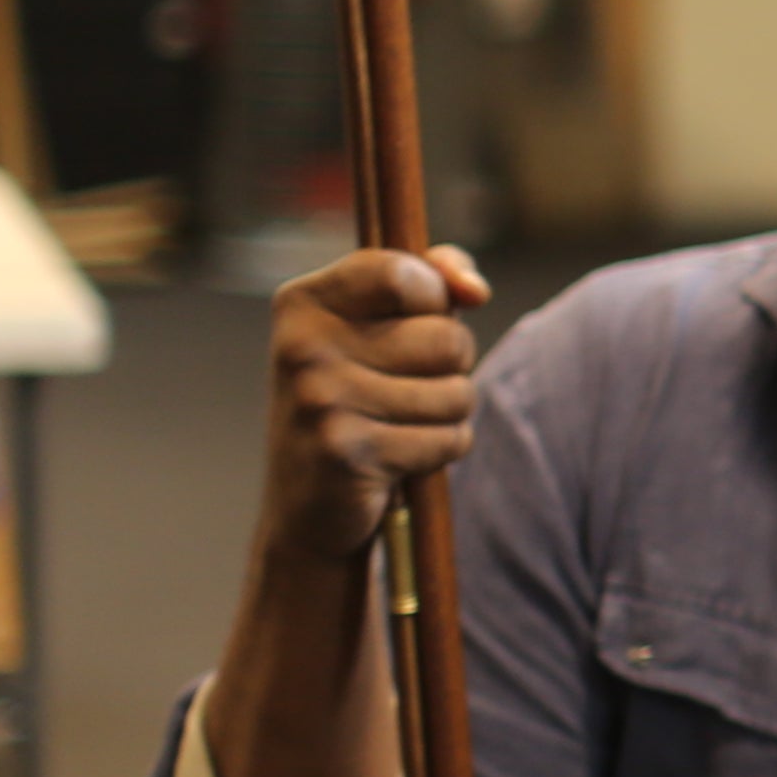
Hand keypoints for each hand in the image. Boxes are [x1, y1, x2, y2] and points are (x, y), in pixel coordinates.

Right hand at [262, 246, 488, 562]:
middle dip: (451, 366)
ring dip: (449, 413)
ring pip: (457, 391)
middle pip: (447, 338)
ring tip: (402, 423)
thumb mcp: (378, 325)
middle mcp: (302, 346)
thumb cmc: (358, 397)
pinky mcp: (347, 452)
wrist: (306, 505)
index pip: (402, 272)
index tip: (422, 318)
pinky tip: (400, 457)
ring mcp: (320, 400)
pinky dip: (442, 450)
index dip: (435, 297)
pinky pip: (449, 438)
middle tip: (407, 387)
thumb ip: (430, 278)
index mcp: (303, 301)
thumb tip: (474, 289)